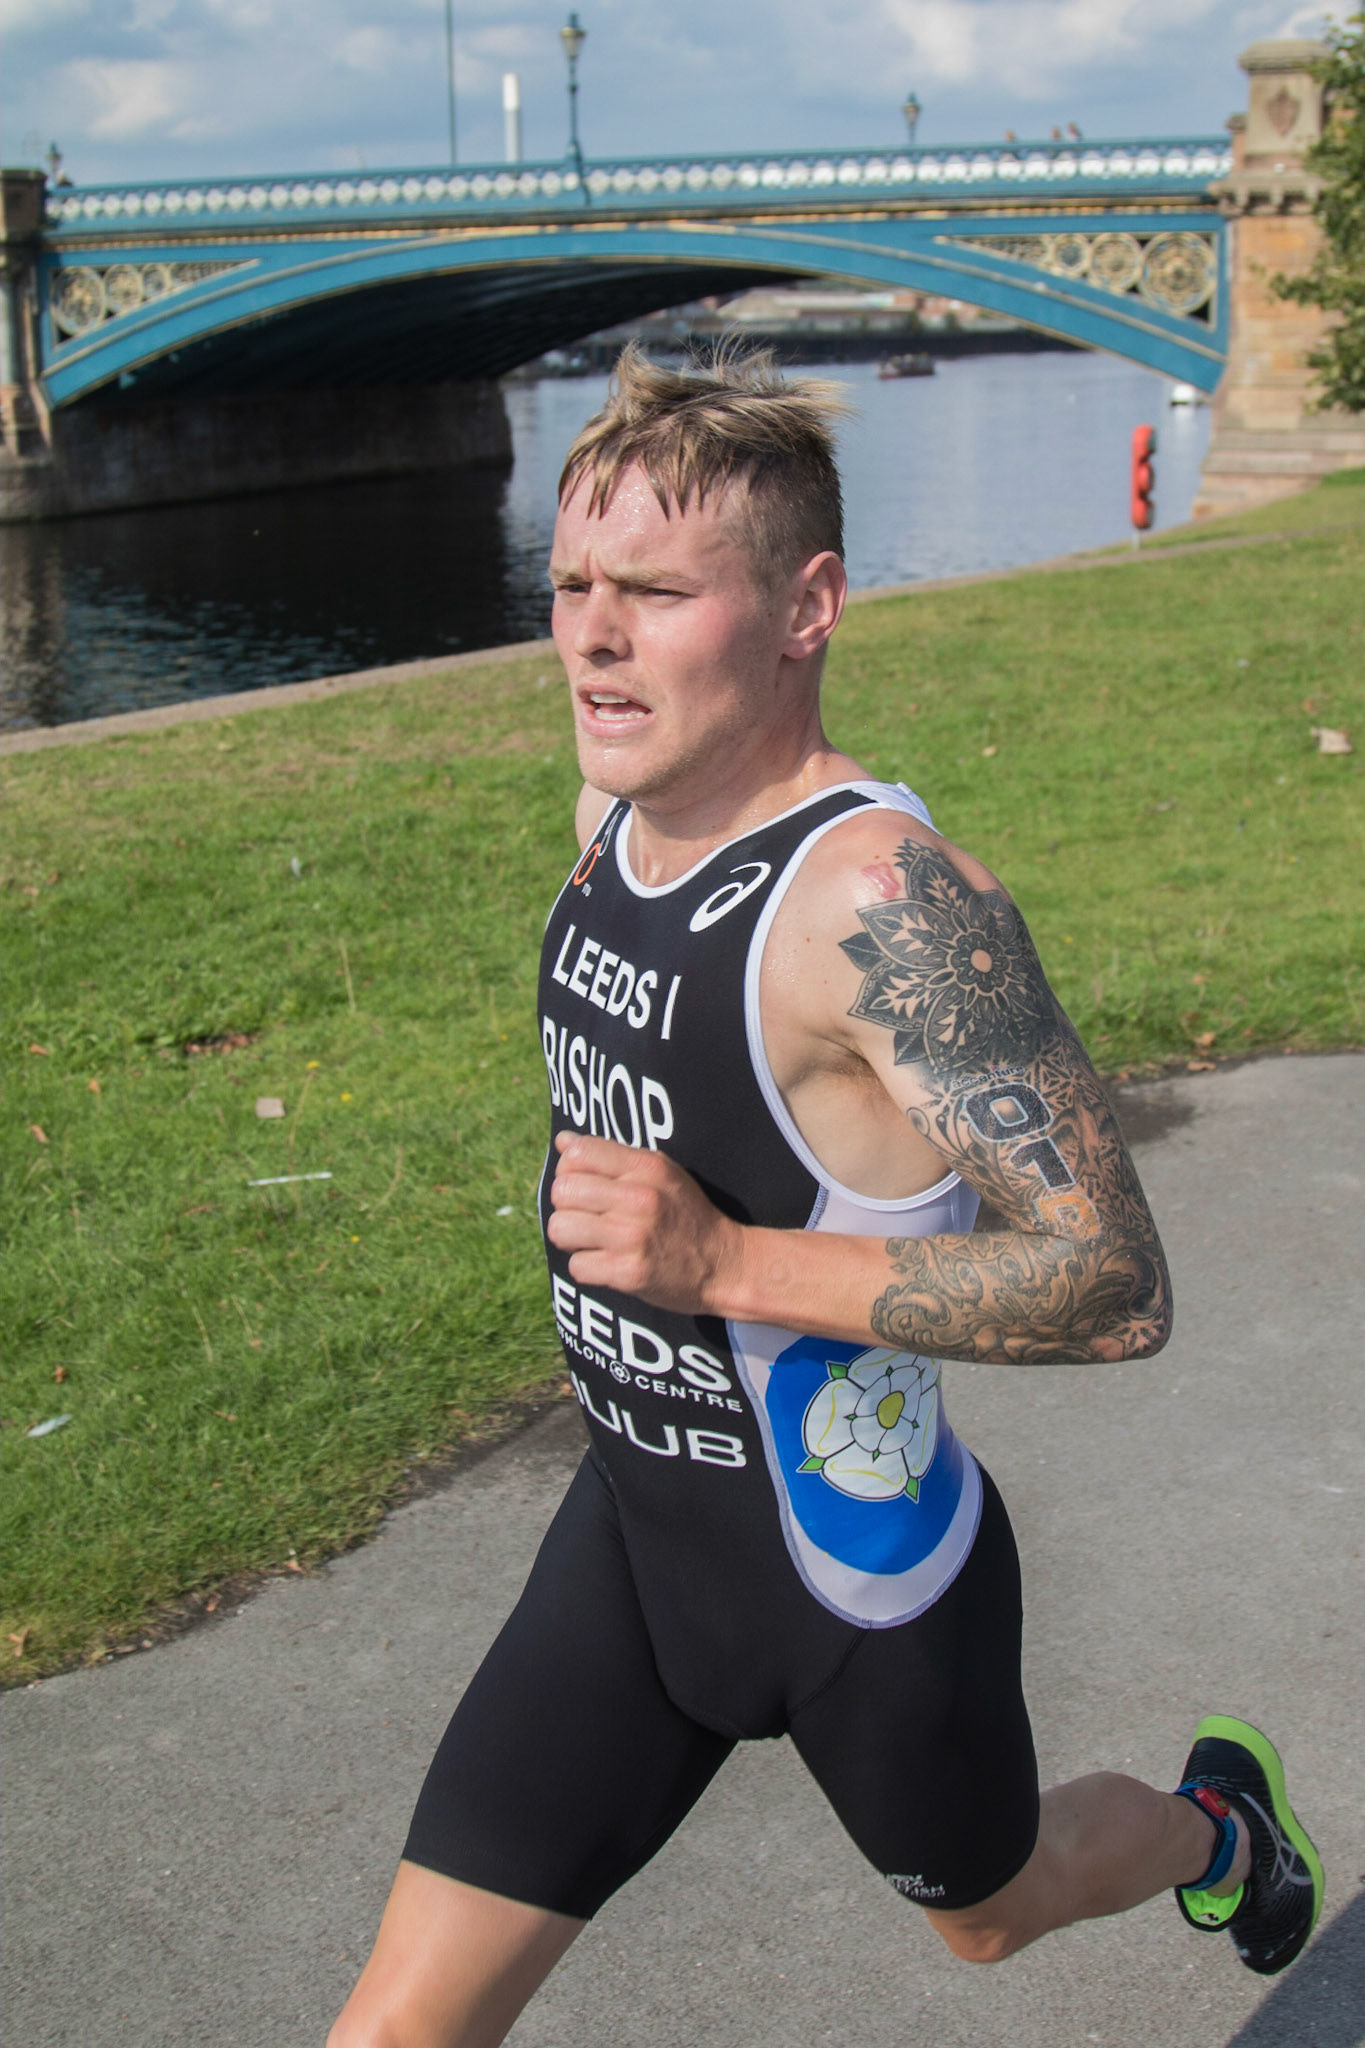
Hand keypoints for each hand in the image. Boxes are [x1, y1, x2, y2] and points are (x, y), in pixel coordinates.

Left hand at [547, 1132, 743, 1313]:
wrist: (723, 1264)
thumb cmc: (686, 1215)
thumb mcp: (661, 1173)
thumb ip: (612, 1156)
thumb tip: (563, 1140)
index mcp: (647, 1168)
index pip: (578, 1153)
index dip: (568, 1169)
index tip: (582, 1184)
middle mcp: (639, 1199)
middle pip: (562, 1191)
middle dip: (565, 1206)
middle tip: (585, 1216)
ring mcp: (633, 1237)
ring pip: (560, 1228)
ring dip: (569, 1238)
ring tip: (590, 1240)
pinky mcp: (629, 1273)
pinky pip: (576, 1265)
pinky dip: (586, 1267)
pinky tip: (605, 1263)